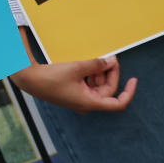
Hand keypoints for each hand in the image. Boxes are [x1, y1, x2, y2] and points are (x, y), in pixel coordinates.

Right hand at [11, 55, 136, 113]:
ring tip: (96, 59)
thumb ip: (96, 65)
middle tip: (110, 58)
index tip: (134, 80)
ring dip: (100, 72)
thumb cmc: (50, 79)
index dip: (129, 92)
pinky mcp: (74, 92)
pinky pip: (89, 83)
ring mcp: (80, 98)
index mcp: (90, 102)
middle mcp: (87, 103)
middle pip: (108, 90)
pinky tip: (87, 64)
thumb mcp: (77, 68)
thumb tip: (110, 61)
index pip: (118, 103)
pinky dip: (91, 74)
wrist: (29, 79)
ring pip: (98, 86)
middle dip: (110, 73)